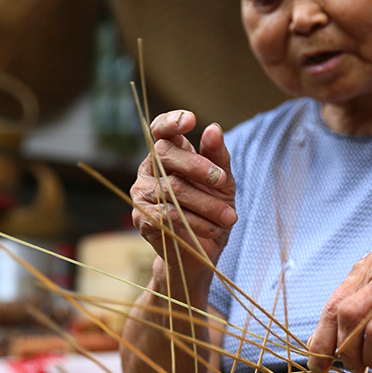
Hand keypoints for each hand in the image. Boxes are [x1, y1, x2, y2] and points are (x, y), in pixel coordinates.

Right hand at [130, 111, 236, 290]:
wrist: (202, 251)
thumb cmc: (212, 210)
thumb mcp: (222, 182)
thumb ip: (218, 156)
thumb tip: (213, 128)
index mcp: (167, 154)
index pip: (161, 129)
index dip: (171, 121)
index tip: (190, 120)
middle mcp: (149, 169)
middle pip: (165, 153)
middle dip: (197, 166)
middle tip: (221, 182)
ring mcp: (142, 193)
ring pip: (172, 188)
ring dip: (206, 203)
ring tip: (230, 216)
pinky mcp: (143, 217)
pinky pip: (168, 214)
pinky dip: (196, 222)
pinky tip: (213, 228)